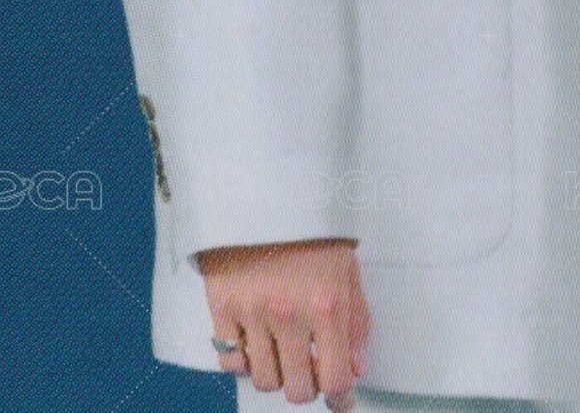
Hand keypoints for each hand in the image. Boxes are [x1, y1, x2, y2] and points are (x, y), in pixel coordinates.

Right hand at [197, 239, 370, 398]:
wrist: (266, 188)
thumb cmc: (314, 224)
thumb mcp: (347, 265)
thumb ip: (356, 319)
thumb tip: (357, 368)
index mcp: (326, 304)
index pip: (336, 378)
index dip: (341, 396)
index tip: (341, 398)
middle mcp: (288, 315)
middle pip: (297, 389)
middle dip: (308, 385)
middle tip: (310, 367)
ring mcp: (252, 313)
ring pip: (263, 380)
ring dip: (276, 373)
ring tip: (282, 350)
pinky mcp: (222, 306)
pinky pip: (230, 360)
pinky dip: (243, 360)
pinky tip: (254, 342)